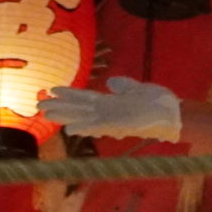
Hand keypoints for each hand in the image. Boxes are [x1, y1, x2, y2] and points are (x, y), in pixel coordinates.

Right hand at [39, 77, 181, 140]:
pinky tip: (70, 130)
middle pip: (78, 108)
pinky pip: (97, 127)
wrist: (174, 114)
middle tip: (37, 104)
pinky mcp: (119, 126)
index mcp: (111, 103)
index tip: (51, 90)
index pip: (84, 98)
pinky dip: (84, 128)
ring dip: (64, 117)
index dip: (68, 94)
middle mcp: (107, 112)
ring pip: (82, 118)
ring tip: (45, 114)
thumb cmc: (159, 103)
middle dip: (58, 107)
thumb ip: (123, 86)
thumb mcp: (138, 89)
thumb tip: (110, 82)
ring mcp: (112, 120)